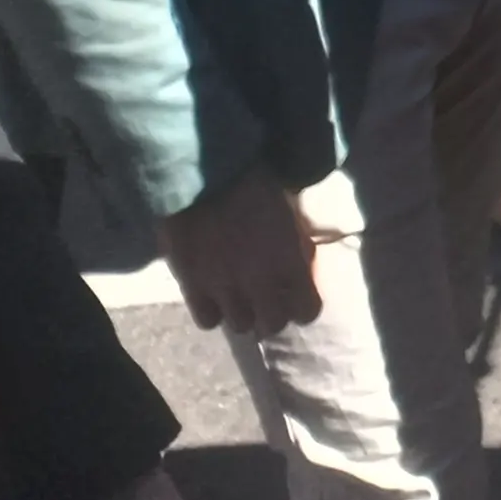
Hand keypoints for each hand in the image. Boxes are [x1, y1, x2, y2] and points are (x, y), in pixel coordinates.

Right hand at [156, 176, 318, 336]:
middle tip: (267, 297)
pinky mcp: (193, 287)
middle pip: (273, 324)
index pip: (308, 311)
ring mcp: (224, 289)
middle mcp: (260, 284)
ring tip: (239, 297)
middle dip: (273, 313)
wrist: (206, 174)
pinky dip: (213, 311)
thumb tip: (301, 268)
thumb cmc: (256, 183)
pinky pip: (208, 320)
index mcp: (290, 263)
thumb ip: (297, 248)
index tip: (298, 297)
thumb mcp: (291, 214)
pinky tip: (214, 296)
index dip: (304, 306)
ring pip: (241, 325)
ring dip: (243, 313)